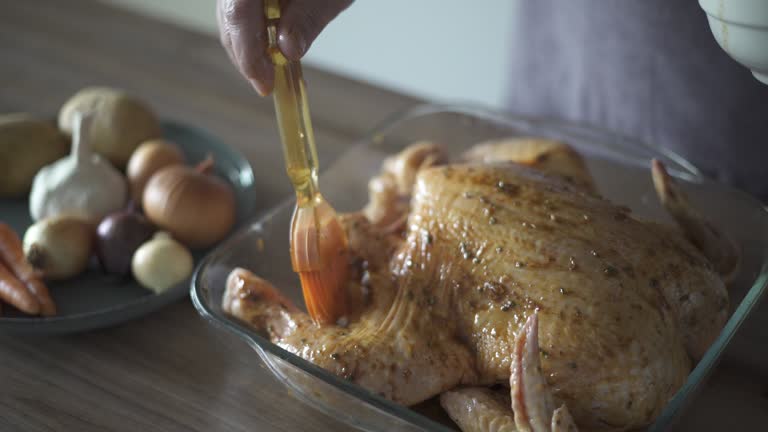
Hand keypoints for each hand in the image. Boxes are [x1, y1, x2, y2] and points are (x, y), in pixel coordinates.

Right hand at [217, 0, 352, 95]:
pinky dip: (253, 32)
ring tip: (270, 70)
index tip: (263, 83)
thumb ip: (308, 17)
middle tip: (266, 83)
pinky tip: (270, 48)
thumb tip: (287, 51)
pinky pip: (242, 10)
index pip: (238, 11)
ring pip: (230, 15)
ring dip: (248, 46)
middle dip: (245, 54)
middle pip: (229, 15)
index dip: (247, 52)